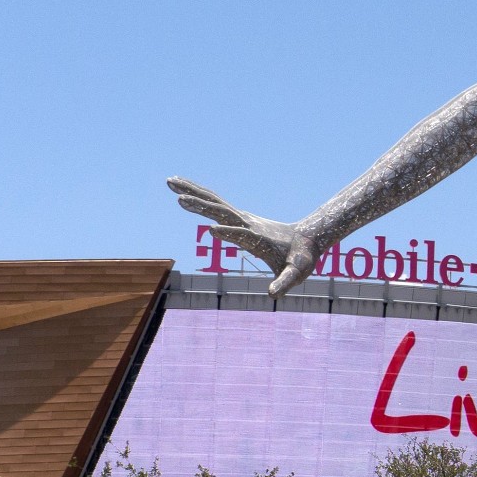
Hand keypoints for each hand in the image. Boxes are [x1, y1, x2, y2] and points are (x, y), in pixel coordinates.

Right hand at [168, 177, 319, 295]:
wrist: (306, 239)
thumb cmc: (300, 259)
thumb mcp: (296, 273)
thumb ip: (285, 283)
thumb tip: (273, 295)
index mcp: (258, 239)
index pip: (242, 235)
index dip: (229, 233)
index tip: (211, 229)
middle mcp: (247, 224)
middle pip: (222, 212)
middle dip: (202, 206)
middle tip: (179, 198)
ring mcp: (242, 217)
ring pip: (214, 201)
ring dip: (193, 192)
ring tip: (170, 181)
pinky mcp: (238, 216)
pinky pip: (215, 203)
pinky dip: (199, 194)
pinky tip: (183, 189)